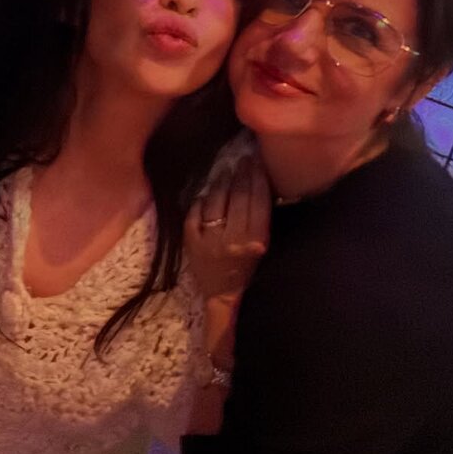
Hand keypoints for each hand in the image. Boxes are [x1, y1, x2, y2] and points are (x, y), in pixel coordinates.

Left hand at [184, 154, 270, 302]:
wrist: (223, 295)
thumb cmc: (247, 268)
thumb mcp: (261, 244)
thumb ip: (260, 217)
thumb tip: (257, 181)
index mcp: (256, 241)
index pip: (258, 200)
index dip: (258, 176)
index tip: (257, 160)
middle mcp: (233, 239)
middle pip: (238, 196)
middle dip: (242, 173)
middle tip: (244, 158)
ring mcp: (210, 239)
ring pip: (216, 200)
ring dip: (222, 181)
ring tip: (227, 170)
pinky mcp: (190, 241)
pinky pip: (195, 211)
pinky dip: (202, 199)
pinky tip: (208, 192)